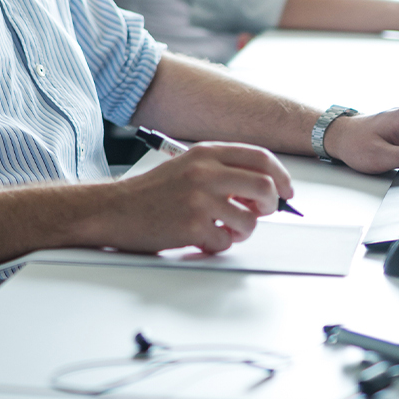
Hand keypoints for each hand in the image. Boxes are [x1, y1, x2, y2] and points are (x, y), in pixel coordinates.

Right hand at [85, 144, 292, 255]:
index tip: (285, 190)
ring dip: (241, 230)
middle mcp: (204, 172)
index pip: (260, 157)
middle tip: (259, 213)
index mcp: (205, 154)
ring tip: (220, 228)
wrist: (113, 209)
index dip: (281, 176)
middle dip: (270, 205)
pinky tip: (199, 237)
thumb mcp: (186, 167)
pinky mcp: (193, 225)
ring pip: (249, 220)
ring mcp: (199, 199)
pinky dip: (217, 245)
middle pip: (264, 186)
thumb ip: (221, 171)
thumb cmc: (149, 192)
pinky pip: (226, 242)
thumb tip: (261, 188)